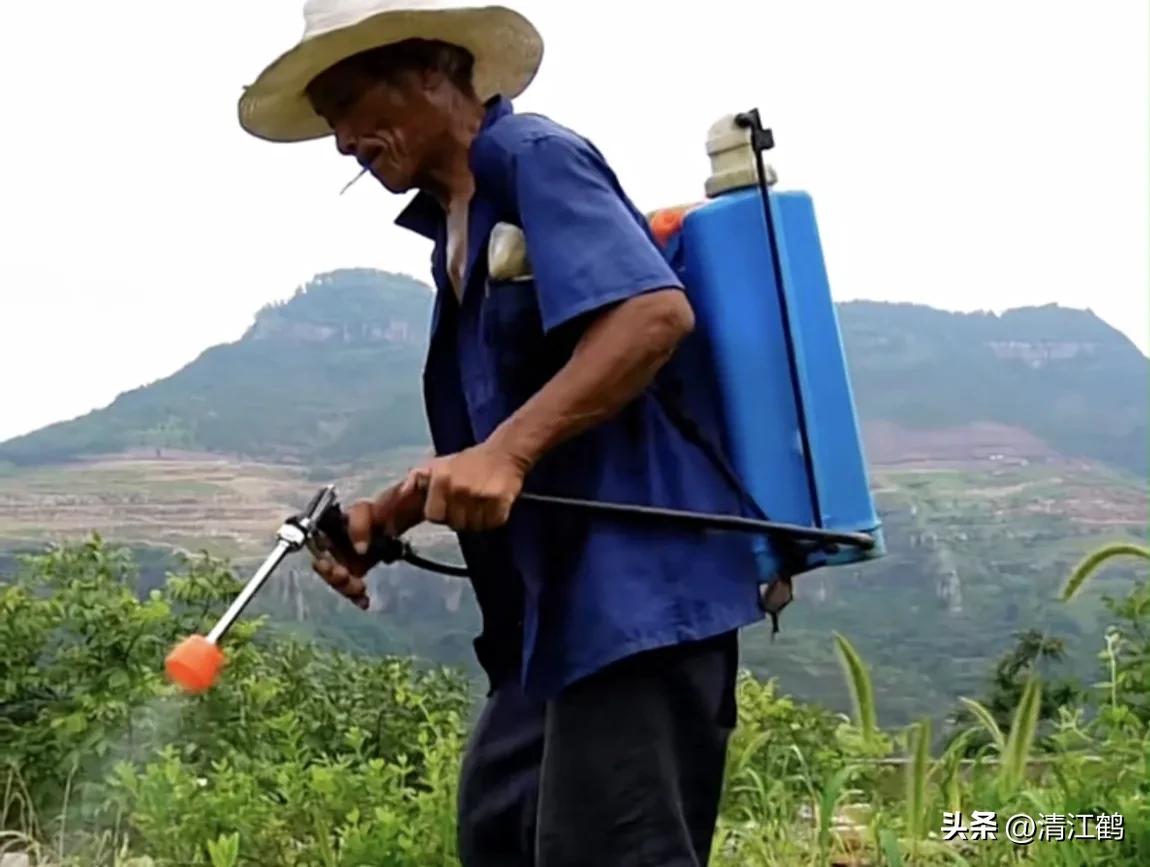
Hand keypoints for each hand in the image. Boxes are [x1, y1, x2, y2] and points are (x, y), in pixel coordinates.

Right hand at [310, 480, 426, 608]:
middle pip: (328, 546)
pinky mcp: (356, 566)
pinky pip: (346, 581)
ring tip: (359, 591)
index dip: (354, 530)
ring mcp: (349, 549)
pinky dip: (352, 593)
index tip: (363, 549)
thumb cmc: (414, 498)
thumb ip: (417, 482)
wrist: (410, 513)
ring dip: (340, 582)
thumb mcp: (420, 485)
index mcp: (365, 510)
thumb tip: (412, 484)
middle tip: (346, 577)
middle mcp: (349, 528)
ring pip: (331, 566)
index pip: (353, 515)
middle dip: (331, 565)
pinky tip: (364, 601)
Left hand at [417, 442, 527, 531]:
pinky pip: (492, 523)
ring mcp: (480, 496)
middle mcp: (458, 488)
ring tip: (481, 504)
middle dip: (460, 517)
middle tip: (468, 503)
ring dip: (478, 520)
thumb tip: (400, 493)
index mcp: (441, 479)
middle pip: (454, 524)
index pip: (433, 516)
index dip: (442, 513)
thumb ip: (417, 479)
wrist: (505, 452)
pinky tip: (493, 505)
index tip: (450, 505)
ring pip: (473, 527)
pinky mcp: (500, 502)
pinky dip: (494, 518)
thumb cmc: (470, 461)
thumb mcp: (439, 465)